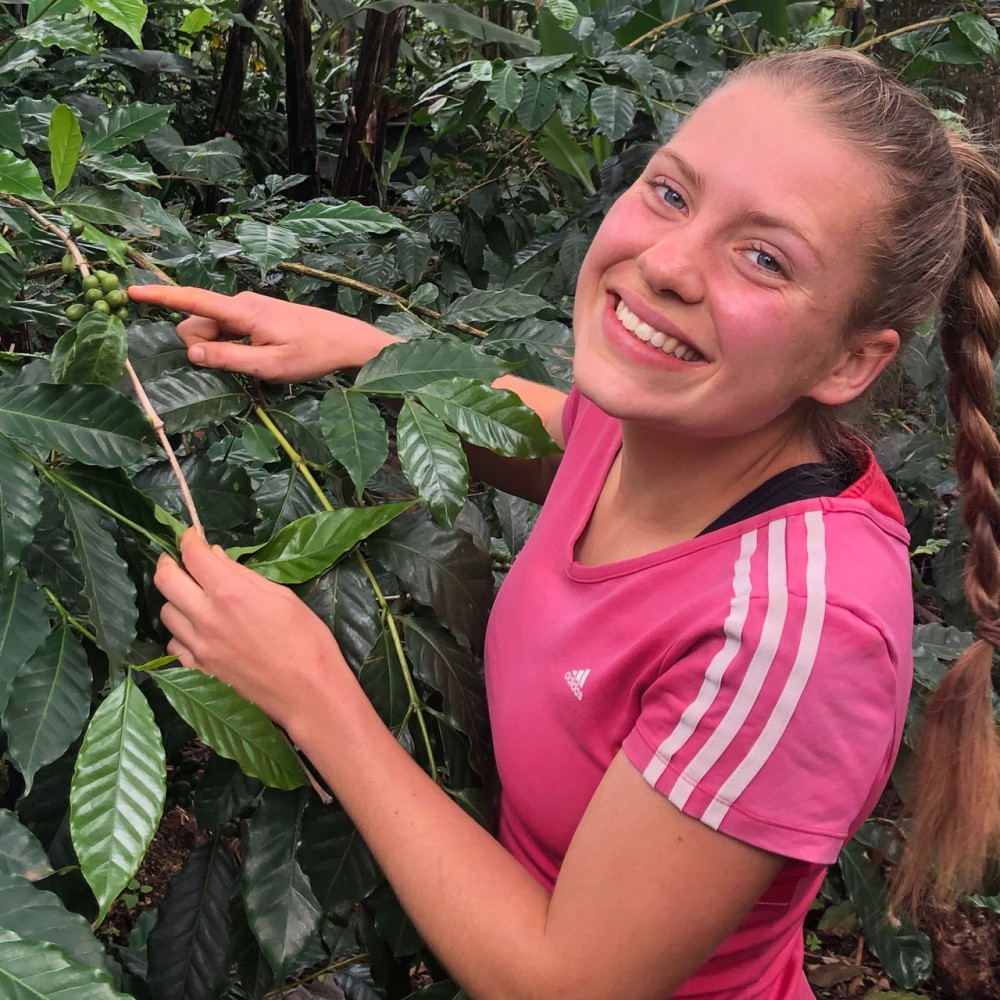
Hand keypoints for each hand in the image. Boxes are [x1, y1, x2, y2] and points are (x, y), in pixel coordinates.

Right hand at [128, 284, 399, 382]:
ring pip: (213, 328)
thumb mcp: (269, 366)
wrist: (349, 341)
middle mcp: (242, 303)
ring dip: (221, 348)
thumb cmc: (313, 355)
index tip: (130, 291)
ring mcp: (250, 308)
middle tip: (240, 364)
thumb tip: (191, 352)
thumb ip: (228, 358)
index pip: (192, 300)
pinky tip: (259, 355)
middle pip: (197, 322)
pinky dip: (233, 344)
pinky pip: (228, 329)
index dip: (160, 297)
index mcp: (243, 311)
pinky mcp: (258, 315)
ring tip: (257, 360)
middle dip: (203, 345)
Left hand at [155, 529, 350, 728]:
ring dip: (176, 600)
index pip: (193, 555)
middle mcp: (207, 616)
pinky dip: (181, 634)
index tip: (193, 535)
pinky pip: (174, 645)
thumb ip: (244, 575)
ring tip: (193, 599)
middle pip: (165, 580)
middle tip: (180, 561)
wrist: (308, 692)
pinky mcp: (198, 670)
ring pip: (166, 613)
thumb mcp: (283, 596)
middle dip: (169, 562)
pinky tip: (198, 633)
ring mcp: (199, 646)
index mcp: (231, 592)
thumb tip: (216, 556)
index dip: (189, 538)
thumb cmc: (307, 640)